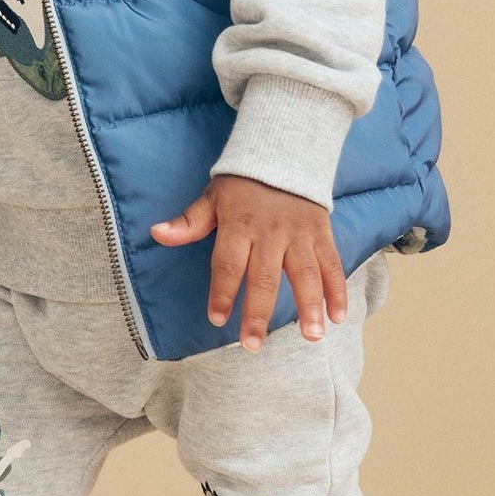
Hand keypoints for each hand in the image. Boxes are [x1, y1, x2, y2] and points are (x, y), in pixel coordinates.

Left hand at [150, 174, 347, 351]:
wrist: (285, 149)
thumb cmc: (243, 183)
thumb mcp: (212, 197)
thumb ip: (189, 222)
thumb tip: (157, 234)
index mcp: (240, 224)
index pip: (228, 263)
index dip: (221, 292)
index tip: (217, 319)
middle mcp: (271, 232)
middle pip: (265, 277)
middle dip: (259, 313)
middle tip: (253, 346)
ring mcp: (300, 233)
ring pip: (306, 273)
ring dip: (310, 306)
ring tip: (311, 337)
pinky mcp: (322, 233)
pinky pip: (332, 264)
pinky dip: (337, 290)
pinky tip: (337, 318)